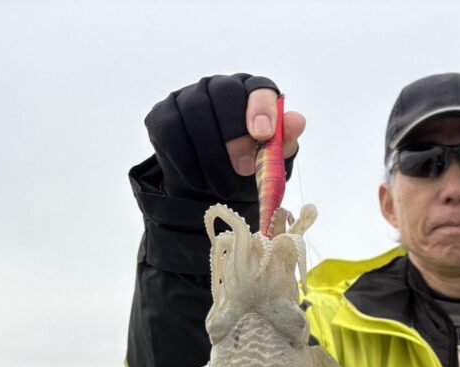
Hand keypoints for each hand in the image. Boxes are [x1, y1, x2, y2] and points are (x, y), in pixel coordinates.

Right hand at [144, 73, 305, 200]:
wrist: (211, 186)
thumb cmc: (246, 166)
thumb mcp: (269, 160)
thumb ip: (283, 141)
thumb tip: (297, 122)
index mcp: (251, 92)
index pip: (259, 87)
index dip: (261, 107)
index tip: (263, 135)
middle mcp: (219, 86)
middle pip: (225, 93)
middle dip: (235, 133)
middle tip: (245, 169)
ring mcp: (187, 97)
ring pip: (196, 113)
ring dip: (212, 155)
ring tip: (226, 187)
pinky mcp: (162, 116)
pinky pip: (171, 132)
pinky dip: (188, 162)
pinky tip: (201, 182)